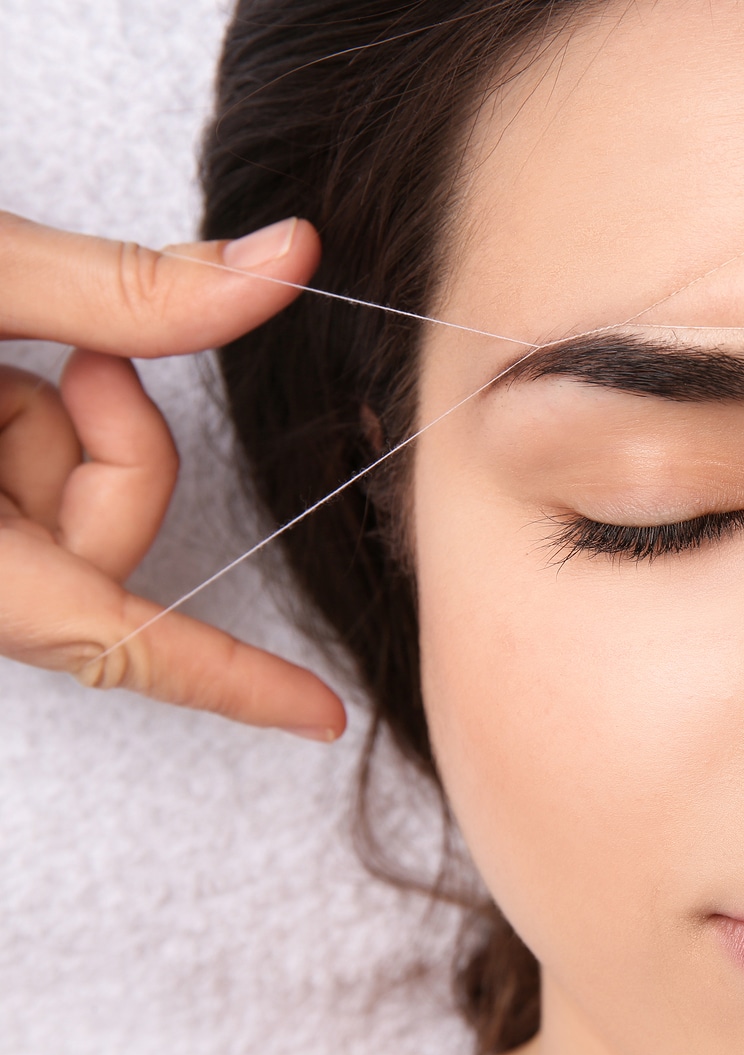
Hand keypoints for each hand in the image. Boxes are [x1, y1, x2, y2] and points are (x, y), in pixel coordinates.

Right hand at [0, 211, 344, 739]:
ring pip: (64, 511)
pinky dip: (17, 422)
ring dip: (51, 420)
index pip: (108, 638)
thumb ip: (124, 285)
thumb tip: (296, 256)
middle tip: (69, 358)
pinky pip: (15, 487)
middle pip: (102, 548)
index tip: (319, 717)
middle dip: (112, 443)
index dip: (227, 683)